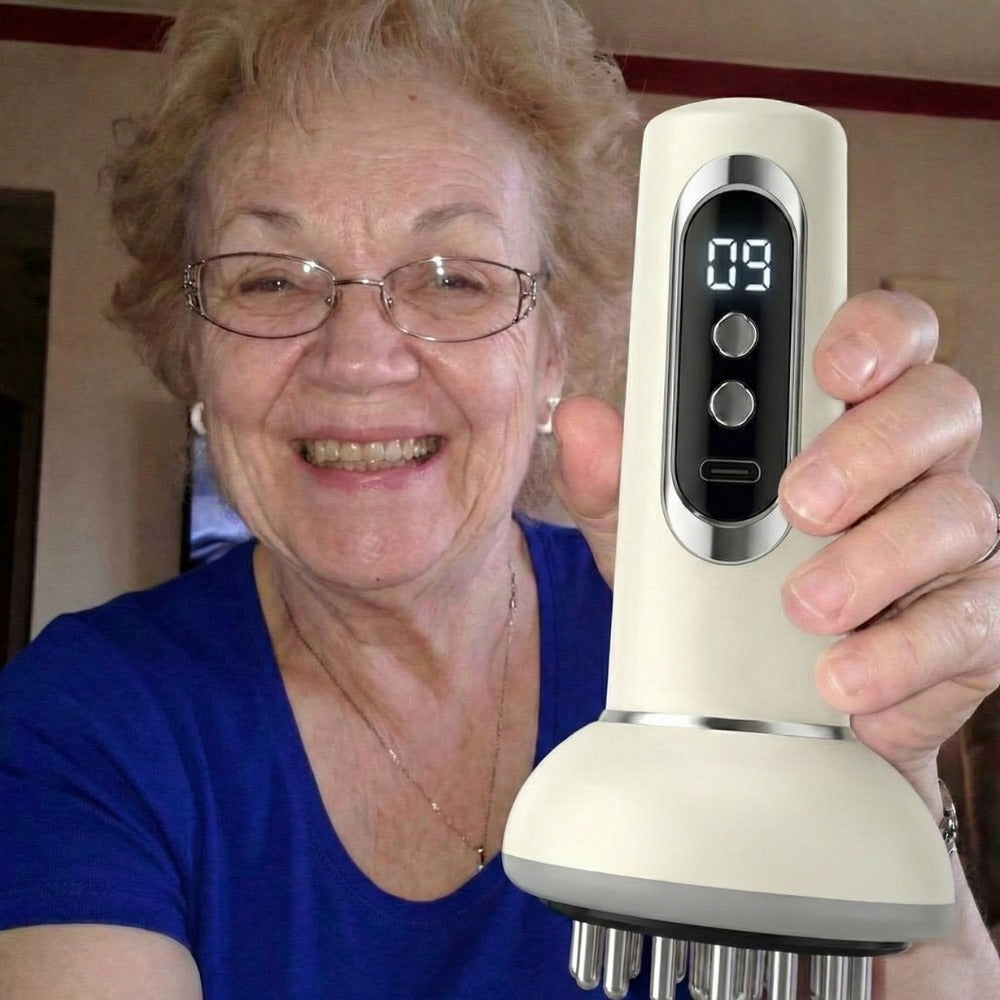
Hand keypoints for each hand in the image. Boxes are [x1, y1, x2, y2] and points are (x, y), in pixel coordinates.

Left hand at [554, 290, 999, 802]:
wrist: (756, 712)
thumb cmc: (715, 597)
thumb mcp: (648, 536)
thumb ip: (619, 479)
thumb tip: (582, 423)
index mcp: (839, 418)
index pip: (885, 338)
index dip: (872, 334)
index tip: (829, 365)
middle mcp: (908, 467)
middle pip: (938, 405)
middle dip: (870, 446)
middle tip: (801, 500)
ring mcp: (946, 545)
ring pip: (959, 513)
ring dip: (875, 558)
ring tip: (803, 606)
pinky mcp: (966, 628)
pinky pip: (968, 625)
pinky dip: (901, 652)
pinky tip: (842, 676)